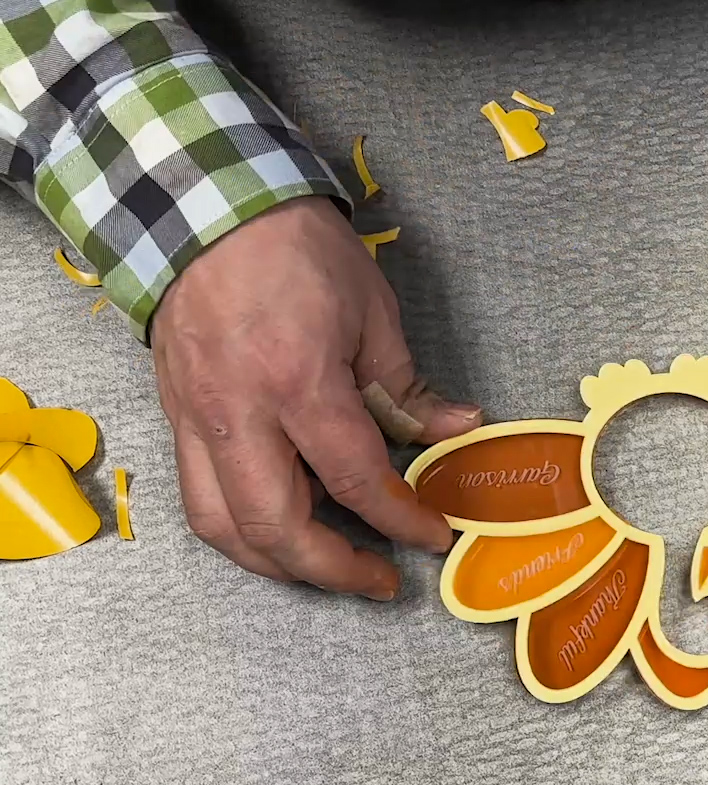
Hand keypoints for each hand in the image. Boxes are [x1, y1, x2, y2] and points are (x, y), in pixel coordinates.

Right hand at [151, 196, 480, 597]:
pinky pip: (199, 495)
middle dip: (333, 569)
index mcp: (298, 381)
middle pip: (275, 525)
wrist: (204, 204)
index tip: (434, 536)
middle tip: (381, 580)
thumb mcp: (372, 311)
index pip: (354, 479)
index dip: (400, 519)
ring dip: (278, 563)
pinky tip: (285, 525)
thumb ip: (407, 386)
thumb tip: (456, 431)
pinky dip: (241, 528)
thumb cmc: (296, 248)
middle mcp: (239, 411)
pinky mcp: (174, 415)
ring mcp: (196, 417)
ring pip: (222, 525)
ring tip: (330, 566)